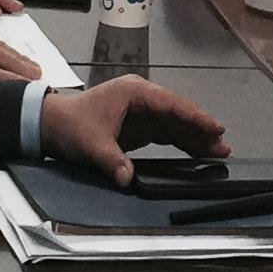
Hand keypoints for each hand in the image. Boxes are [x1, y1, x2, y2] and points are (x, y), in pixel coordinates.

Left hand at [40, 77, 230, 184]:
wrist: (50, 124)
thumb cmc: (69, 123)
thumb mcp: (90, 143)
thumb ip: (111, 160)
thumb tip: (126, 178)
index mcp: (134, 93)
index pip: (172, 104)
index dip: (195, 117)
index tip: (215, 127)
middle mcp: (142, 99)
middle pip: (179, 114)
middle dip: (201, 130)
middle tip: (223, 146)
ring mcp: (142, 112)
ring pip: (176, 125)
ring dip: (195, 138)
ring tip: (218, 152)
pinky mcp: (139, 126)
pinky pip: (166, 134)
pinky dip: (182, 143)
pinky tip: (197, 153)